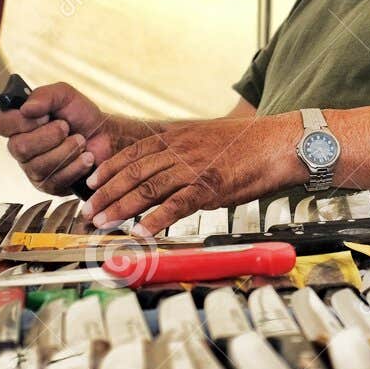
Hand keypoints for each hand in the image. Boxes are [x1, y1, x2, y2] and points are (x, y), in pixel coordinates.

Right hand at [0, 82, 122, 194]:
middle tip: (66, 127)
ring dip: (66, 150)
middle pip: (19, 147)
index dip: (21, 121)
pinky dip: (75, 166)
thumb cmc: (81, 116)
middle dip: (49, 136)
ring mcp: (32, 169)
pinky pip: (55, 179)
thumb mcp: (64, 95)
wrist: (106, 137)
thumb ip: (44, 95)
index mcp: (18, 125)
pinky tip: (86, 157)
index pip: (1, 124)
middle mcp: (20, 148)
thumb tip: (26, 108)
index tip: (44, 115)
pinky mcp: (48, 186)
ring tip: (80, 141)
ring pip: (38, 165)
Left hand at [85, 113, 302, 233]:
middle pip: (133, 171)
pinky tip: (142, 231)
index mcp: (177, 137)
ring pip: (148, 188)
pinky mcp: (211, 186)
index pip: (132, 152)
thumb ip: (181, 152)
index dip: (108, 168)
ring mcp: (194, 167)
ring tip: (103, 222)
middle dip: (106, 192)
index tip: (91, 182)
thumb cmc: (247, 145)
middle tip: (89, 210)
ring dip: (121, 207)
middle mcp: (180, 149)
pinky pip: (177, 205)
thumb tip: (162, 169)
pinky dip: (156, 219)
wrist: (280, 142)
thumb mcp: (206, 138)